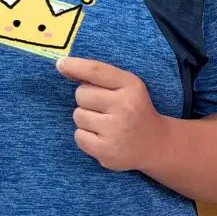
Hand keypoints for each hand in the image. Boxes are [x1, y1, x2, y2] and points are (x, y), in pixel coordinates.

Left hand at [57, 55, 165, 171]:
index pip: (96, 71)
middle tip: (104, 109)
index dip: (75, 66)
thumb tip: (63, 66)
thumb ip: (98, 76)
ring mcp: (116, 130)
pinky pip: (79, 136)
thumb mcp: (126, 87)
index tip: (60, 64)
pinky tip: (102, 138)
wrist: (155, 144)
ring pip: (78, 116)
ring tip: (104, 124)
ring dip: (86, 119)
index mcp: (131, 86)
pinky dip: (85, 137)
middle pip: (81, 94)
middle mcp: (125, 106)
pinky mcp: (106, 151)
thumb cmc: (134, 110)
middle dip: (87, 100)